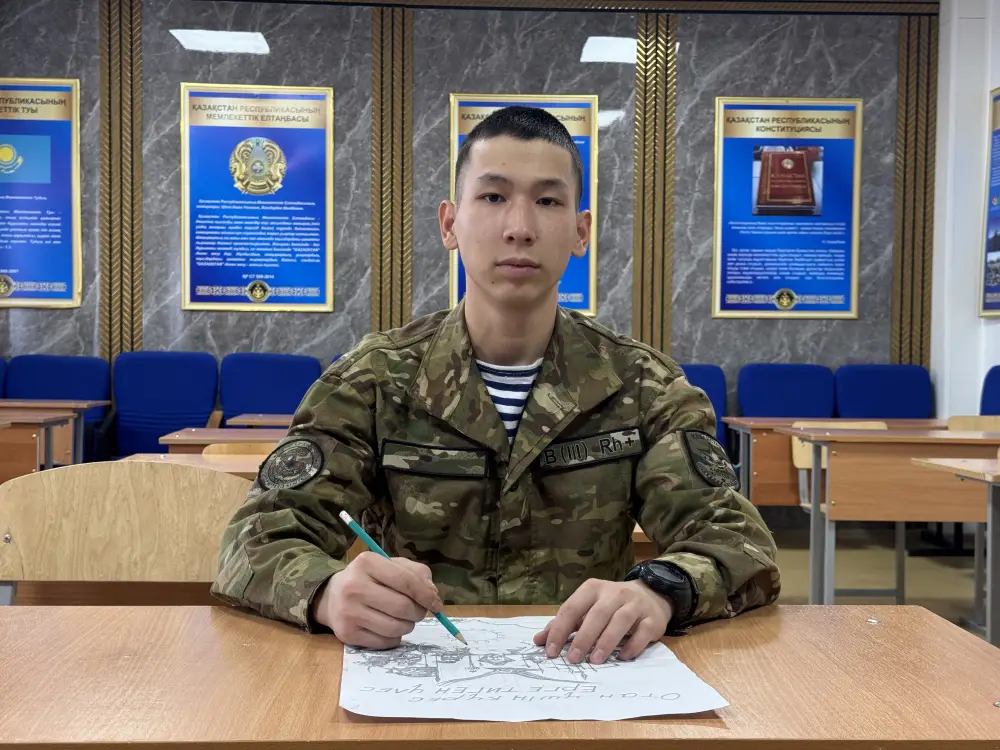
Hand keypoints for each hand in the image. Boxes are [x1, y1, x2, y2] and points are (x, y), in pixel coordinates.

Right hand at [312, 552, 442, 648]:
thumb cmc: (368, 579)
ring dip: (408, 625)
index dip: (426, 594)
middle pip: (402, 607)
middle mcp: (354, 587)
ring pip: (396, 627)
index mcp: (366, 563)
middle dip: (419, 612)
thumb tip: (432, 594)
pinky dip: (395, 637)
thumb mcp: (389, 565)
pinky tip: (389, 627)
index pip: (406, 581)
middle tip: (419, 611)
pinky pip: (385, 642)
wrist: (331, 597)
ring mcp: (348, 612)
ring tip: (404, 618)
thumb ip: (415, 573)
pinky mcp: (347, 634)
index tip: (436, 603)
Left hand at [533, 579, 672, 664]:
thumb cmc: (611, 605)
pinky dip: (632, 646)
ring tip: (595, 661)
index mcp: (593, 588)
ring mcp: (635, 605)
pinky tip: (622, 657)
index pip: (572, 608)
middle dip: (583, 638)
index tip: (551, 652)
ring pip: (620, 622)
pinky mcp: (652, 619)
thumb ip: (564, 624)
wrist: (651, 595)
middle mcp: (614, 593)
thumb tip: (538, 641)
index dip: (559, 630)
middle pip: (596, 614)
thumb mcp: (586, 608)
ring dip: (606, 642)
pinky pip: (642, 633)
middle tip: (573, 659)